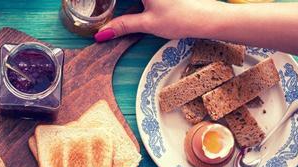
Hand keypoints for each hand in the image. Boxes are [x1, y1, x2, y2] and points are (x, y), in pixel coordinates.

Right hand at [94, 0, 217, 41]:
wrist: (208, 16)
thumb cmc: (181, 17)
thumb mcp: (147, 23)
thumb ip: (123, 25)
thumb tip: (102, 34)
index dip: (100, 1)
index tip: (89, 4)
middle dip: (112, 3)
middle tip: (95, 7)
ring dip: (124, 2)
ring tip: (110, 7)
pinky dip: (133, 2)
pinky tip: (131, 7)